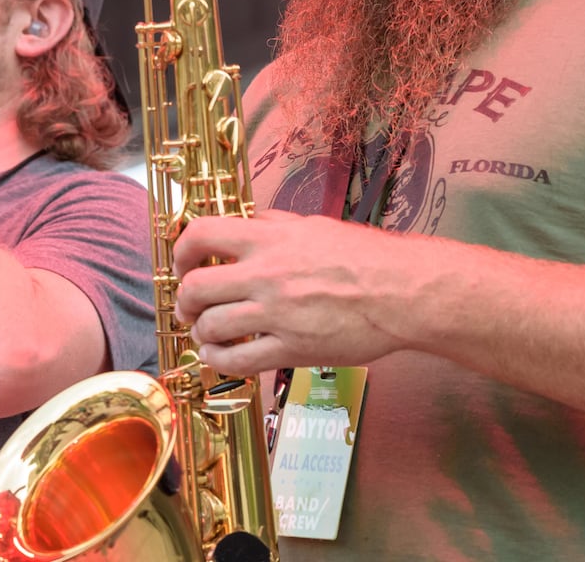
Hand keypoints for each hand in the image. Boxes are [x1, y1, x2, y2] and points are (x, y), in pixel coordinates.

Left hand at [172, 210, 410, 375]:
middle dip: (184, 299)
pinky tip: (217, 356)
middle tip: (189, 305)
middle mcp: (266, 274)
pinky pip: (237, 361)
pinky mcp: (292, 348)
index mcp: (270, 238)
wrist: (403, 291)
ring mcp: (277, 314)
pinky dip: (217, 360)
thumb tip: (244, 223)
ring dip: (199, 331)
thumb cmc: (366, 257)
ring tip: (205, 332)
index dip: (181, 251)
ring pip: (211, 326)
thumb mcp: (313, 225)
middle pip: (196, 287)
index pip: (201, 234)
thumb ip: (273, 225)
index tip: (183, 263)